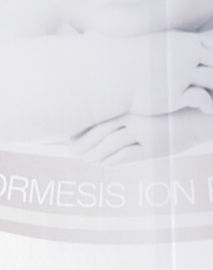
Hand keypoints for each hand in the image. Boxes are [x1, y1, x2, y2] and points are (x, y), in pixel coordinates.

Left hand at [72, 107, 212, 164]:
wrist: (203, 116)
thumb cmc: (173, 112)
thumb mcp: (150, 108)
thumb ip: (131, 114)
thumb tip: (110, 123)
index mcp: (132, 106)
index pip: (100, 118)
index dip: (82, 129)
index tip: (69, 137)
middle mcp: (134, 117)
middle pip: (99, 132)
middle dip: (82, 144)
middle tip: (71, 151)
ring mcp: (143, 132)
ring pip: (108, 146)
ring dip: (93, 155)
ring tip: (85, 159)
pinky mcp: (153, 147)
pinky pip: (125, 156)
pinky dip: (109, 161)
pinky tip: (103, 163)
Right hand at [128, 31, 212, 116]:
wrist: (110, 74)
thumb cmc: (125, 59)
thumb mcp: (152, 43)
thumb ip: (167, 42)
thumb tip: (161, 36)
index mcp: (185, 41)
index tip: (211, 66)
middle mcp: (188, 55)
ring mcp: (183, 74)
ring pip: (212, 80)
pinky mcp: (176, 94)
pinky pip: (202, 98)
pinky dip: (209, 104)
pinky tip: (207, 111)